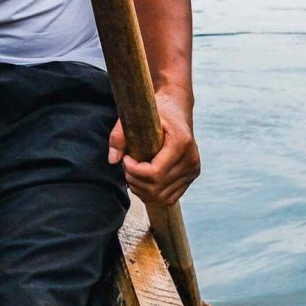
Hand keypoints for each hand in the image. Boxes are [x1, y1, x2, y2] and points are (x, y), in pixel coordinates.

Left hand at [107, 90, 199, 206]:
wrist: (177, 107)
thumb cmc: (156, 110)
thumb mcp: (136, 116)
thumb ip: (120, 135)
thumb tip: (113, 160)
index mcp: (181, 142)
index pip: (155, 173)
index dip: (134, 171)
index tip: (125, 159)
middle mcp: (191, 159)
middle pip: (156, 188)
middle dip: (135, 180)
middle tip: (126, 165)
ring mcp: (193, 170)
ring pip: (162, 197)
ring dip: (142, 190)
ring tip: (133, 173)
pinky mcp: (191, 176)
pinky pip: (169, 198)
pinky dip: (152, 195)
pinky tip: (143, 181)